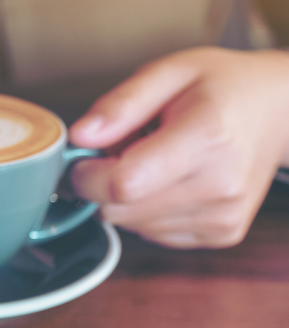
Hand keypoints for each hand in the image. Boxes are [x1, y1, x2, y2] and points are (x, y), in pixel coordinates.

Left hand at [69, 47, 288, 247]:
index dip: (88, 176)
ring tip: (154, 163)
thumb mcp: (170, 72)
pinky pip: (154, 234)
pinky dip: (148, 212)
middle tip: (123, 154)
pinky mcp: (221, 234)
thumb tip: (80, 137)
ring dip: (128, 199)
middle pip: (121, 211)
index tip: (85, 160)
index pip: (123, 183)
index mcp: (207, 136)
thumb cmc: (222, 88)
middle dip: (104, 185)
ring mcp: (223, 215)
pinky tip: (170, 183)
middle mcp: (220, 184)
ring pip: (132, 226)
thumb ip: (121, 104)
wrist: (277, 112)